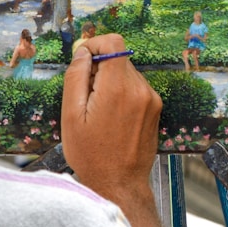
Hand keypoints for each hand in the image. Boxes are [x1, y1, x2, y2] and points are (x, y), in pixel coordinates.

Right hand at [61, 33, 161, 194]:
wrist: (120, 184)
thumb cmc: (91, 155)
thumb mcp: (71, 116)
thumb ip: (76, 78)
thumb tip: (83, 53)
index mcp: (118, 88)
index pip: (114, 42)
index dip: (95, 44)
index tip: (83, 60)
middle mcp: (140, 88)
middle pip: (119, 57)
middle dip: (99, 68)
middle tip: (86, 96)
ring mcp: (152, 98)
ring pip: (127, 72)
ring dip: (110, 81)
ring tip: (99, 111)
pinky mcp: (156, 106)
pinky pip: (136, 86)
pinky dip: (122, 91)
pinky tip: (113, 116)